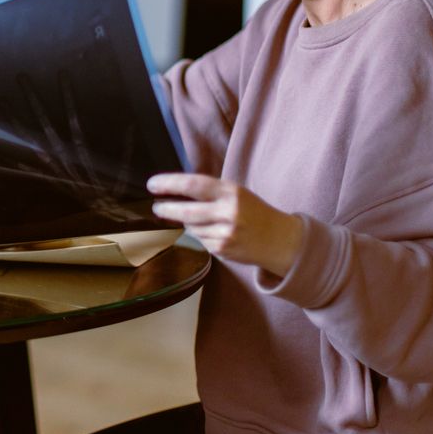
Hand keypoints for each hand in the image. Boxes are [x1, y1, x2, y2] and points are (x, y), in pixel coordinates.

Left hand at [147, 173, 302, 277]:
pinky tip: (214, 232)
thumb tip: (173, 190)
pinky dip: (199, 235)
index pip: (193, 185)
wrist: (279, 240)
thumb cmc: (253, 211)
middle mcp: (228, 212)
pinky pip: (199, 240)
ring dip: (187, 222)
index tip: (153, 184)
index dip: (169, 184)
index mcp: (231, 192)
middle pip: (185, 211)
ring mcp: (225, 233)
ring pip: (190, 227)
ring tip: (202, 219)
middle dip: (166, 208)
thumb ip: (209, 191)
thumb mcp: (236, 193)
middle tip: (157, 206)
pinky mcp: (222, 249)